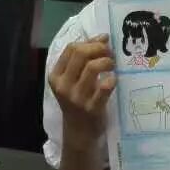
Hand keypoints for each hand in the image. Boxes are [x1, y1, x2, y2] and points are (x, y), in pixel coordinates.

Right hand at [48, 35, 115, 149]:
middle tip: (110, 54)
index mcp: (56, 75)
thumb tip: (103, 37)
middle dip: (100, 48)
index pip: (71, 48)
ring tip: (112, 65)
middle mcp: (63, 85)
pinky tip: (113, 80)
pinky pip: (104, 88)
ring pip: (92, 67)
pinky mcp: (92, 108)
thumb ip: (84, 58)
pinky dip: (112, 80)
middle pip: (81, 54)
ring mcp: (77, 97)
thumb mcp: (73, 80)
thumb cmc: (78, 100)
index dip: (90, 42)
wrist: (79, 132)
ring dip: (107, 62)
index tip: (103, 43)